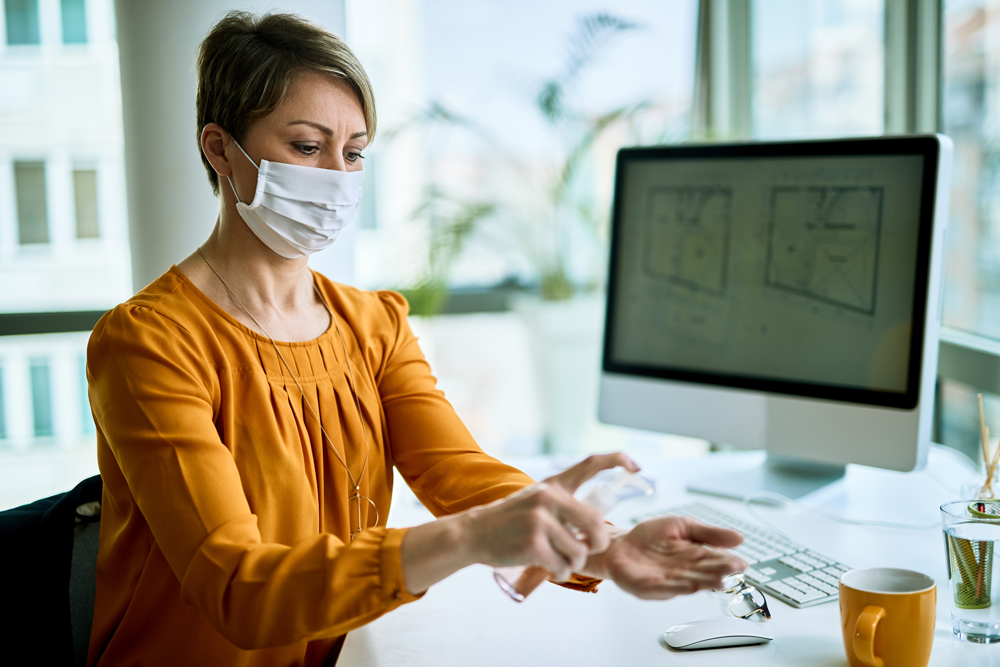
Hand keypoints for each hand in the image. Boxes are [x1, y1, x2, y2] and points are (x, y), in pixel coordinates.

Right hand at [459, 452, 639, 581]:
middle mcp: (549, 498)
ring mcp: (541, 521)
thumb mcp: (536, 500)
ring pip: (580, 552)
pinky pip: (563, 566)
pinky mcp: (533, 544)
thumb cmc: (509, 521)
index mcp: (553, 485)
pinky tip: (549, 568)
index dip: (618, 460)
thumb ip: (563, 505)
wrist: (474, 533)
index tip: (638, 465)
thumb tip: (597, 522)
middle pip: (596, 526)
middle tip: (587, 550)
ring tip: (558, 560)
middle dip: (598, 544)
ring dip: (573, 563)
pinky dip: (561, 573)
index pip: (590, 464)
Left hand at [583, 516, 744, 599]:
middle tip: (730, 572)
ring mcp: (665, 582)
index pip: (715, 561)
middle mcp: (683, 573)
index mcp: (694, 557)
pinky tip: (686, 587)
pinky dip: (674, 589)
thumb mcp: (683, 526)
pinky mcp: (646, 588)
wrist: (620, 543)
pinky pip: (660, 589)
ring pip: (686, 584)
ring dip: (700, 583)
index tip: (740, 563)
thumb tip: (739, 538)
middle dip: (717, 573)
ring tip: (714, 582)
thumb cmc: (652, 536)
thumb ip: (708, 533)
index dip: (727, 563)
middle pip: (703, 574)